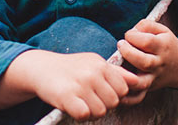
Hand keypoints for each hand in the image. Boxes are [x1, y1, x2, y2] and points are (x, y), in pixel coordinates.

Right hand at [21, 50, 142, 119]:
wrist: (41, 69)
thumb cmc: (70, 68)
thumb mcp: (93, 63)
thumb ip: (115, 73)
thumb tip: (137, 81)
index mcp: (101, 65)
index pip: (123, 89)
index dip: (114, 95)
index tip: (101, 93)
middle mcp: (92, 73)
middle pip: (113, 102)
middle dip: (103, 105)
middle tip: (89, 100)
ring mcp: (80, 85)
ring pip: (100, 111)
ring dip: (91, 112)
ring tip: (81, 103)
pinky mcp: (67, 96)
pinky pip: (84, 114)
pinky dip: (79, 114)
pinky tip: (73, 107)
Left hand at [118, 20, 177, 91]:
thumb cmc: (166, 44)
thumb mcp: (162, 30)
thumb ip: (146, 25)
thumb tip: (131, 31)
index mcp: (163, 47)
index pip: (147, 42)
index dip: (133, 36)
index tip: (128, 35)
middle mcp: (159, 64)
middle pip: (144, 62)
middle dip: (128, 52)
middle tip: (120, 44)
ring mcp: (154, 78)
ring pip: (141, 83)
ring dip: (126, 77)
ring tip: (116, 67)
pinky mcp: (149, 88)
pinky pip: (138, 97)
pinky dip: (128, 98)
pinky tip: (118, 91)